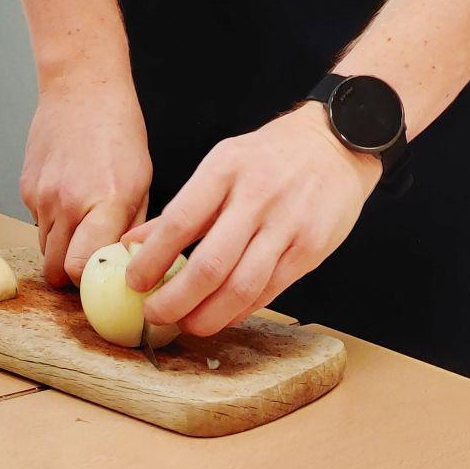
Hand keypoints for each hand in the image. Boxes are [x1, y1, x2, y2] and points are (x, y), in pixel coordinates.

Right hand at [21, 67, 151, 288]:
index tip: (101, 278)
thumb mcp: (142, 179)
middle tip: (89, 262)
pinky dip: (50, 220)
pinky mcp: (25, 188)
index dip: (89, 281)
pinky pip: (37, 221)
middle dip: (70, 273)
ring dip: (60, 246)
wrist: (81, 88)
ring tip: (81, 222)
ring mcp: (42, 196)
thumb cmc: (118, 129)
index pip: (81, 268)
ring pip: (43, 248)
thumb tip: (128, 263)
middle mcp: (68, 203)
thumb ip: (133, 225)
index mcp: (105, 203)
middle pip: (55, 269)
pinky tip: (67, 195)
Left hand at [123, 103, 381, 337]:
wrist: (336, 144)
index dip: (152, 260)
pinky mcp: (310, 249)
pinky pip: (269, 291)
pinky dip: (241, 310)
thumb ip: (183, 207)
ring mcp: (286, 225)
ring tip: (187, 324)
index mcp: (225, 168)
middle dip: (175, 300)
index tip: (134, 282)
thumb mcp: (223, 163)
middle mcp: (256, 197)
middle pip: (209, 265)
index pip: (180, 222)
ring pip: (241, 287)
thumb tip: (134, 244)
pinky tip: (223, 315)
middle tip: (155, 314)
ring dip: (208, 316)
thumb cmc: (270, 156)